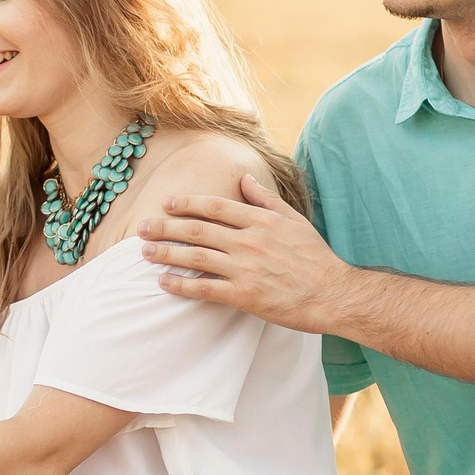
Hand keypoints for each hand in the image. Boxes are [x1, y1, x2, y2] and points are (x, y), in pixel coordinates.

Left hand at [135, 173, 355, 331]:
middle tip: (142, 227)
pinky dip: (181, 285)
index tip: (167, 204)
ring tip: (144, 252)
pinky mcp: (244, 295)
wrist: (332, 293)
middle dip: (165, 227)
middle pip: (197, 230)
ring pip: (195, 257)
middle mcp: (248, 241)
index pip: (215, 206)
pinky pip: (204, 289)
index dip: (187, 204)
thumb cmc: (315, 257)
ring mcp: (245, 268)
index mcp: (260, 221)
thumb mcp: (293, 220)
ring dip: (166, 253)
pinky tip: (163, 282)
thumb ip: (265, 199)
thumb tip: (244, 178)